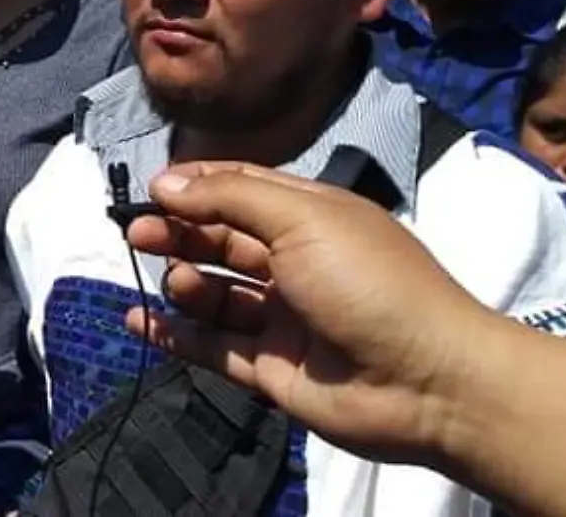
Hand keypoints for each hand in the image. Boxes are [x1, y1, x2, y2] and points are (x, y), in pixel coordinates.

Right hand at [123, 163, 498, 467]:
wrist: (428, 383)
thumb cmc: (370, 283)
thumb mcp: (302, 219)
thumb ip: (229, 198)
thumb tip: (165, 183)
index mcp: (311, 216)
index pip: (242, 189)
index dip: (196, 186)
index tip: (152, 188)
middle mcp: (295, 263)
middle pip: (222, 239)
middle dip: (178, 231)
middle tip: (136, 231)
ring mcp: (283, 318)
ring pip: (216, 294)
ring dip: (183, 282)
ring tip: (177, 282)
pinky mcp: (272, 368)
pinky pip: (213, 346)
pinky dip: (175, 334)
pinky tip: (141, 321)